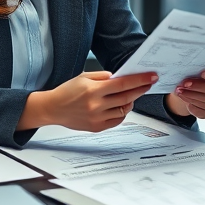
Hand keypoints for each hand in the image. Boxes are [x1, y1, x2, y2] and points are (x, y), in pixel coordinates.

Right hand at [20, 71, 157, 131]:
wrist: (52, 108)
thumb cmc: (67, 91)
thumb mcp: (84, 77)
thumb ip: (104, 77)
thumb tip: (121, 78)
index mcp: (93, 90)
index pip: (123, 84)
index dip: (139, 80)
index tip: (151, 76)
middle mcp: (96, 105)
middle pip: (126, 97)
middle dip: (141, 89)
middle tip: (149, 83)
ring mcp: (97, 118)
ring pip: (123, 110)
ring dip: (131, 101)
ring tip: (130, 94)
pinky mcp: (97, 127)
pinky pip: (117, 120)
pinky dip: (122, 112)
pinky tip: (120, 105)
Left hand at [164, 68, 204, 118]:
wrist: (190, 91)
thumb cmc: (195, 79)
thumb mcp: (196, 73)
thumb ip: (196, 72)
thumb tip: (187, 74)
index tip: (202, 73)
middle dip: (198, 87)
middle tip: (185, 84)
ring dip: (191, 96)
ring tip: (180, 90)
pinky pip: (200, 111)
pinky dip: (190, 105)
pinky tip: (183, 97)